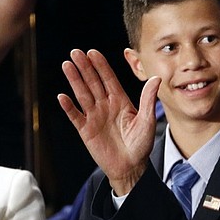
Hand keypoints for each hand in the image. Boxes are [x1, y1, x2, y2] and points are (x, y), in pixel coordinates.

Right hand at [57, 49, 159, 194]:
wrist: (131, 167)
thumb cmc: (141, 145)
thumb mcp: (147, 121)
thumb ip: (149, 99)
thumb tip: (156, 78)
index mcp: (120, 102)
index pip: (109, 79)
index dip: (101, 66)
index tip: (93, 52)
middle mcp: (106, 106)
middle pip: (92, 83)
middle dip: (84, 67)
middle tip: (75, 52)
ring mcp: (94, 117)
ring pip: (82, 95)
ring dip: (74, 81)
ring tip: (67, 65)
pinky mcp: (86, 130)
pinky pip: (75, 116)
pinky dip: (69, 107)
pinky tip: (62, 97)